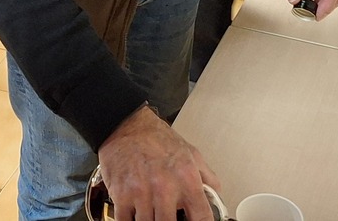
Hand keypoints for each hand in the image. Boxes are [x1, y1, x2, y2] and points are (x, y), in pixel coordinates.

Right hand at [97, 105, 219, 220]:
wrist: (126, 125)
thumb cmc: (157, 139)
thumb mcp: (191, 153)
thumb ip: (206, 177)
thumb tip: (216, 196)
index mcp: (187, 178)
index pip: (202, 217)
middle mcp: (165, 187)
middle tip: (167, 215)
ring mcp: (141, 193)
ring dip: (149, 220)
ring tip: (152, 211)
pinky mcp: (121, 195)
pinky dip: (130, 220)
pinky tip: (135, 214)